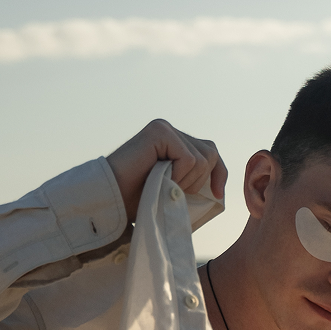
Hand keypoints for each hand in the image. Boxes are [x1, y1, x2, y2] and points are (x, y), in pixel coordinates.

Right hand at [107, 119, 226, 225]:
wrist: (111, 200)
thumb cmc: (137, 200)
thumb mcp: (173, 189)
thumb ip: (191, 178)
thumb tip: (219, 187)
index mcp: (174, 142)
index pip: (210, 152)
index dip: (219, 174)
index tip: (218, 195)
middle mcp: (170, 131)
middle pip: (210, 153)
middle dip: (200, 181)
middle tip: (176, 192)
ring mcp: (164, 128)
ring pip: (202, 159)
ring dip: (187, 181)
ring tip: (164, 186)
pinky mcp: (159, 131)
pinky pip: (189, 159)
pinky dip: (179, 176)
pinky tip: (158, 179)